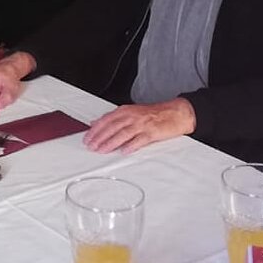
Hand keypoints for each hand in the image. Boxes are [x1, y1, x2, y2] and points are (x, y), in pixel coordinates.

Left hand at [81, 98, 196, 153]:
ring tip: (102, 150)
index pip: (106, 120)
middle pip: (112, 127)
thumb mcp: (131, 112)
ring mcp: (142, 124)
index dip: (95, 130)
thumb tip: (95, 123)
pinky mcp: (152, 132)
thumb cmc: (153, 115)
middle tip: (91, 146)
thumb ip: (113, 118)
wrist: (175, 113)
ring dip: (111, 143)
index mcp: (126, 111)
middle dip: (99, 137)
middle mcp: (132, 116)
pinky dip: (131, 145)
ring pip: (123, 134)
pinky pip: (140, 140)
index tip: (87, 138)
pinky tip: (124, 151)